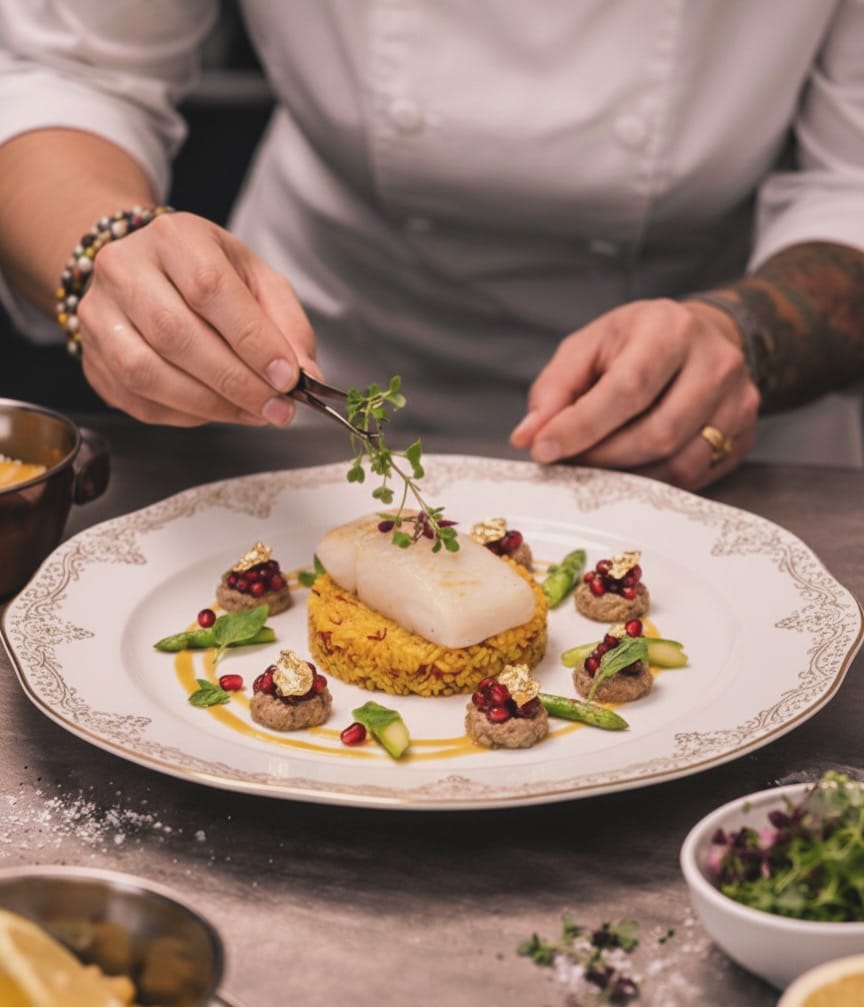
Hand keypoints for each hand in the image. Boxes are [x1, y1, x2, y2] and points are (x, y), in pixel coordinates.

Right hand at [76, 211, 318, 425]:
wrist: (144, 269)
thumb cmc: (207, 273)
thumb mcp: (256, 279)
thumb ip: (286, 324)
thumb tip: (305, 372)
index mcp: (173, 237)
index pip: (210, 290)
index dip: (252, 341)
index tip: (288, 377)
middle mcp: (124, 269)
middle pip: (176, 335)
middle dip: (235, 381)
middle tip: (276, 407)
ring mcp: (99, 314)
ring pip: (148, 372)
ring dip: (209, 404)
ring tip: (252, 412)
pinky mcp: (92, 357)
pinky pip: (138, 399)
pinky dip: (185, 414)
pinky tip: (217, 410)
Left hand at [510, 298, 760, 488]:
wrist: (701, 337)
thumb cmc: (634, 344)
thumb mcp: (587, 349)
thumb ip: (554, 390)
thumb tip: (528, 436)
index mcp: (668, 328)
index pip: (626, 388)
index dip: (582, 426)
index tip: (544, 450)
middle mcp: (715, 361)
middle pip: (656, 433)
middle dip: (603, 458)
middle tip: (569, 462)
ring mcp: (739, 400)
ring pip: (679, 462)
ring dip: (628, 476)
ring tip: (599, 466)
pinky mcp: (745, 433)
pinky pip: (697, 477)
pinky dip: (656, 483)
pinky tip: (633, 469)